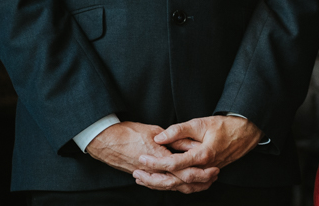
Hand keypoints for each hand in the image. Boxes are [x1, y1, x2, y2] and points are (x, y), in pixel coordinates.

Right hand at [87, 122, 217, 193]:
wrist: (106, 141)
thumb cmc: (129, 133)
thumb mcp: (155, 131)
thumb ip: (173, 138)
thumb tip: (189, 143)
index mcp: (158, 158)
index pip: (183, 170)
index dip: (199, 172)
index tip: (212, 169)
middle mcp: (153, 170)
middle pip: (179, 183)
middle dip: (198, 183)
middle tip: (212, 178)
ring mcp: (148, 175)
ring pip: (170, 187)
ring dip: (188, 187)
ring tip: (203, 183)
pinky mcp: (144, 176)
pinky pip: (161, 185)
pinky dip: (173, 186)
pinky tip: (182, 185)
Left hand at [133, 115, 261, 190]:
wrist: (247, 132)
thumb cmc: (225, 126)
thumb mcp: (201, 123)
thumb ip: (179, 130)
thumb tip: (159, 138)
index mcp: (202, 155)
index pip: (173, 164)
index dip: (155, 162)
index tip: (142, 159)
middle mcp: (204, 168)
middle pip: (175, 181)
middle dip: (153, 179)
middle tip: (137, 174)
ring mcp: (207, 173)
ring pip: (181, 187)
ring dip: (162, 184)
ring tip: (145, 180)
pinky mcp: (209, 174)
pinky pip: (190, 186)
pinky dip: (175, 186)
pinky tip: (165, 182)